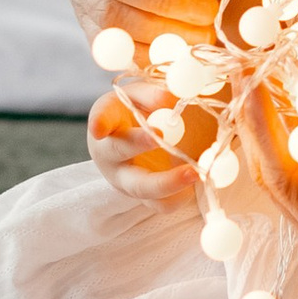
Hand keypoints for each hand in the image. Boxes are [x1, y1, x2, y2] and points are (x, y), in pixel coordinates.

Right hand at [88, 90, 205, 211]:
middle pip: (119, 154)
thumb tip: (169, 98)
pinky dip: (180, 196)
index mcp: (107, 121)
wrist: (148, 139)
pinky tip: (198, 183)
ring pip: (142, 188)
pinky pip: (161, 204)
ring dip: (168, 182)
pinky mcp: (145, 197)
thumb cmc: (145, 110)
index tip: (99, 128)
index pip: (101, 119)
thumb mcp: (147, 95)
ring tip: (195, 172)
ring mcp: (125, 179)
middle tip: (161, 136)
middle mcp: (110, 154)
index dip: (100, 123)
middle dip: (138, 145)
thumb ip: (154, 94)